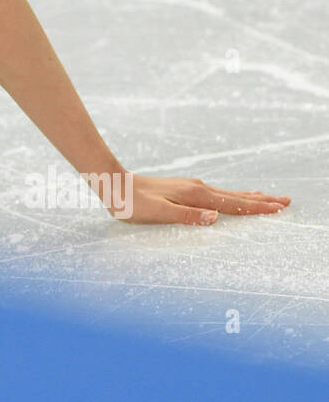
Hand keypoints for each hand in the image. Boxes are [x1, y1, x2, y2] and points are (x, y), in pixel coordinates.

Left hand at [104, 173, 289, 225]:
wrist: (115, 184)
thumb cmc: (133, 204)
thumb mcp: (158, 213)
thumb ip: (186, 216)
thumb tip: (215, 217)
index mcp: (195, 195)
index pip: (233, 204)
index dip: (257, 208)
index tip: (279, 208)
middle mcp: (197, 188)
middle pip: (236, 196)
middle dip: (261, 201)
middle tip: (285, 201)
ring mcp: (191, 187)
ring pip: (227, 193)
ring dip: (249, 197)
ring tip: (267, 198)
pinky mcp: (184, 188)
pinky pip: (216, 193)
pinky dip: (231, 195)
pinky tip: (230, 197)